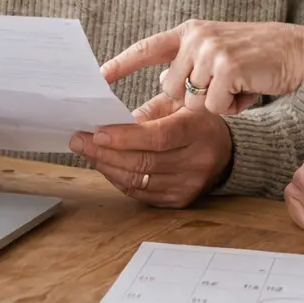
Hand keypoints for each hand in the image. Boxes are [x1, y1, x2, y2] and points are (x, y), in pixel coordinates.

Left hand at [69, 96, 233, 206]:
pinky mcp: (181, 199)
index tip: (97, 133)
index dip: (124, 138)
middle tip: (79, 141)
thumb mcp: (177, 103)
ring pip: (138, 181)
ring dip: (107, 167)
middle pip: (143, 162)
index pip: (158, 138)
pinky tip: (105, 166)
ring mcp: (190, 184)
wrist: (224, 148)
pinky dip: (119, 180)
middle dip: (105, 153)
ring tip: (87, 152)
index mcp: (198, 129)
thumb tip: (109, 125)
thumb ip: (146, 113)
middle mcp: (198, 160)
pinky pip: (141, 194)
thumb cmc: (194, 119)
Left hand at [102, 21, 303, 115]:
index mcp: (191, 32)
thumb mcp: (218, 59)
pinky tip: (248, 91)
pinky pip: (214, 106)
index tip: (99, 76)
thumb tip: (155, 97)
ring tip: (240, 86)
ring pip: (192, 101)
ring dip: (217, 104)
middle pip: (171, 89)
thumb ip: (188, 71)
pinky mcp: (226, 67)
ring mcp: (210, 50)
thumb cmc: (259, 61)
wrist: (300, 53)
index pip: (148, 48)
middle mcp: (196, 37)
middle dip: (193, 100)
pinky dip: (232, 107)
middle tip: (224, 88)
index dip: (122, 63)